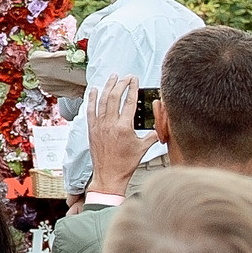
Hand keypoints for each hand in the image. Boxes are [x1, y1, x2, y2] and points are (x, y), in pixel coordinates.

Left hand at [84, 73, 153, 198]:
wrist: (109, 175)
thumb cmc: (125, 164)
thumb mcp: (143, 148)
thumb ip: (152, 135)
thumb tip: (161, 127)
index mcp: (124, 127)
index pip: (130, 102)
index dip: (133, 88)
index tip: (135, 79)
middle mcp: (110, 124)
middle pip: (115, 97)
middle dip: (121, 84)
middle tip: (127, 77)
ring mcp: (99, 125)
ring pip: (102, 100)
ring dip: (108, 87)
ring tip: (113, 77)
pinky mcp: (92, 129)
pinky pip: (91, 109)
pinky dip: (92, 98)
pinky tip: (94, 90)